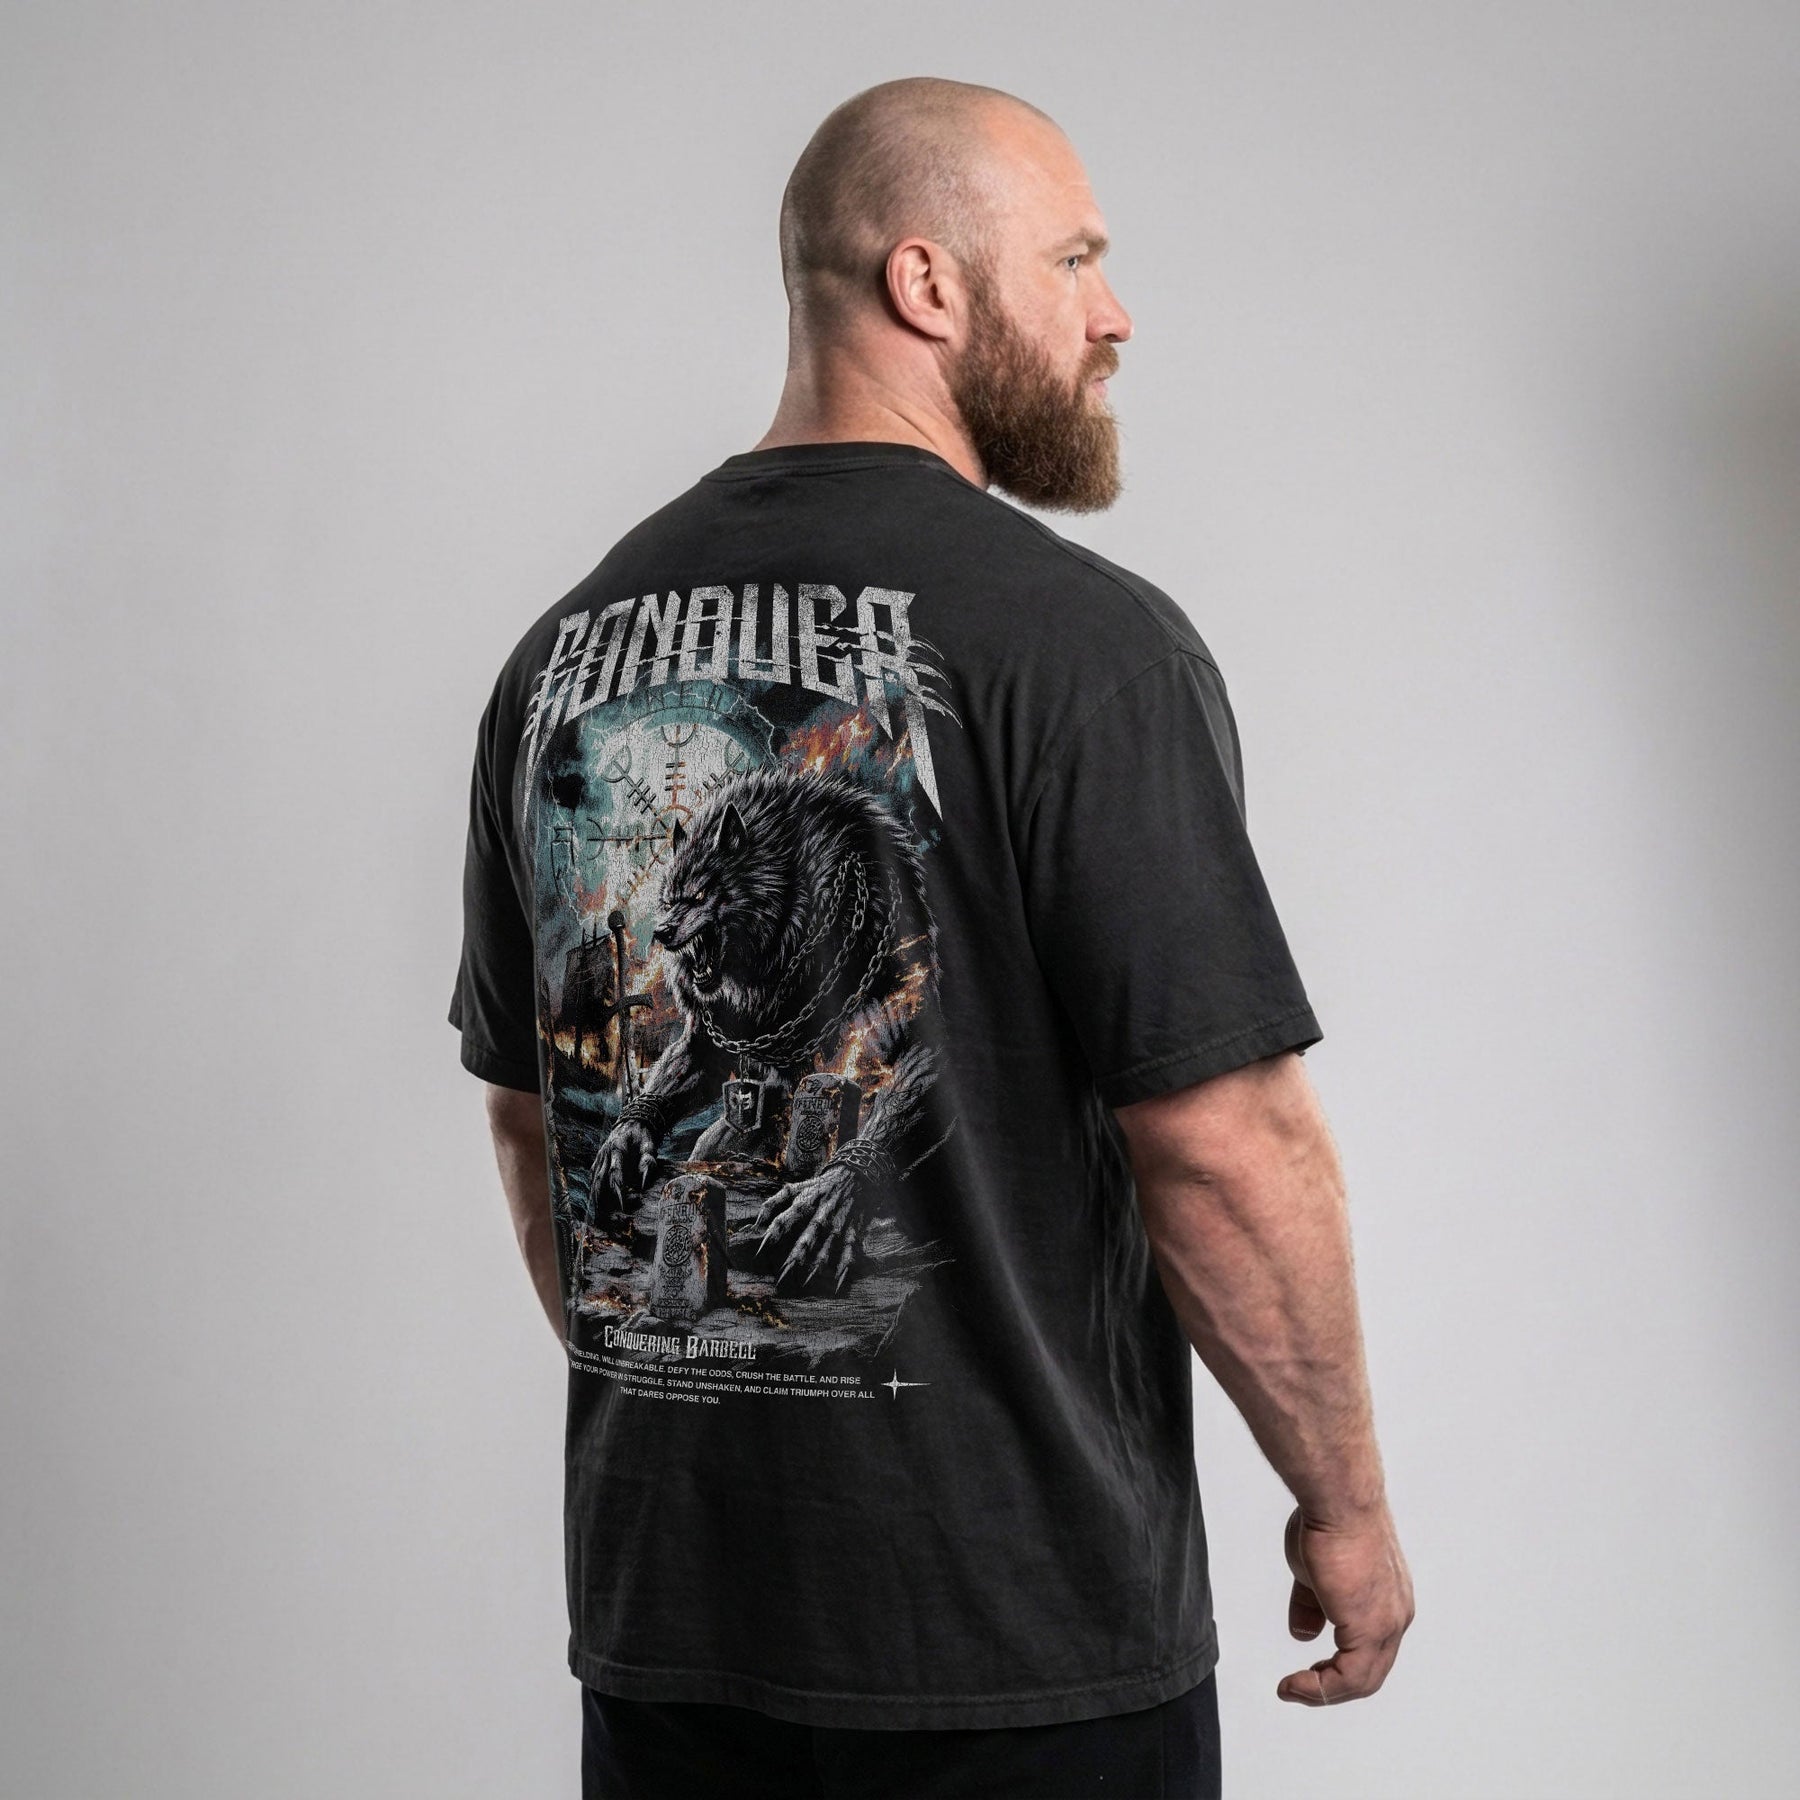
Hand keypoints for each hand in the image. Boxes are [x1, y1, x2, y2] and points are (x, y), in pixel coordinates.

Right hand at [590, 1119, 656, 1216]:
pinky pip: (594, 1175)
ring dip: (595, 1195)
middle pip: (600, 1179)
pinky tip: (595, 1201)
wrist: (632, 1121)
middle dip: (600, 1198)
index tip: (623, 1206)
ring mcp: (600, 1156)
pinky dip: (594, 1188)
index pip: (616, 1174)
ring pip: (594, 1178)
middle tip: (602, 1216)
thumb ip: (647, 1163)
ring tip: (596, 1214)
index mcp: (618, 1149)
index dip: (618, 1191)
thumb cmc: (643, 1137)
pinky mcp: (598, 1159)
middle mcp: (605, 1153)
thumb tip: (643, 1185)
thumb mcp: (649, 1147)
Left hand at [752, 1163, 860, 1293]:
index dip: (773, 1234)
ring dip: (818, 1263)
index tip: (760, 1252)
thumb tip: (756, 1222)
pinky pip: (849, 1248)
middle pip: (808, 1236)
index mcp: (804, 1203)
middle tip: (783, 1274)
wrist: (853, 1175)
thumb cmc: (818, 1186)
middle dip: (796, 1254)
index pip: (786, 1219)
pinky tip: (838, 1281)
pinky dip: (845, 1264)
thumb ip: (774, 1202)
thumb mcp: (796, 1187)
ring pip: (827, 1244)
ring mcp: (837, 1222)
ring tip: (806, 1281)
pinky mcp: (852, 1229)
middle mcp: (820, 1214)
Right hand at [1278, 1504, 1413, 1705]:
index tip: (1307, 1670)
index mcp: (1388, 1600)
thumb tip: (1303, 1634)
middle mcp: (1395, 1615)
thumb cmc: (1326, 1522)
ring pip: (1362, 1680)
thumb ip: (1311, 1605)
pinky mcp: (1371, 1628)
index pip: (1369, 1649)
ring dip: (1324, 1691)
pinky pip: (1349, 1677)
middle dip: (1331, 1684)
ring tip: (1292, 1689)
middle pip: (1369, 1671)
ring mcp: (1387, 1623)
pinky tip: (1295, 1684)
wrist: (1337, 1501)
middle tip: (1299, 1688)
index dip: (1338, 1665)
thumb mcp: (1312, 1572)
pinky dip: (1321, 1688)